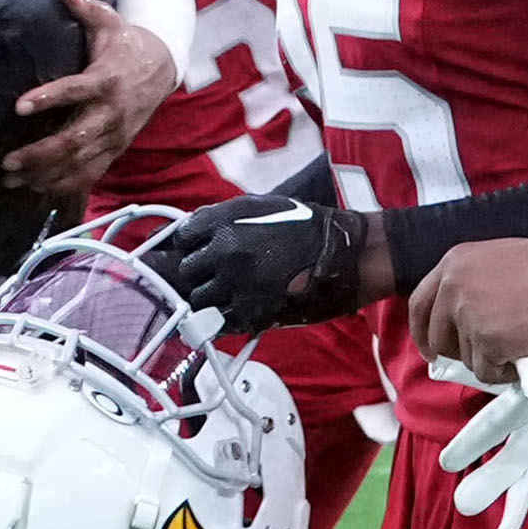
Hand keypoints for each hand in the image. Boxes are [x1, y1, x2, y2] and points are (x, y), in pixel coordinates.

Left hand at [5, 0, 176, 210]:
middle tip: (6, 161)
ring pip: (79, 163)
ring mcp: (115, 136)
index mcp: (107, 79)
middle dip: (39, 153)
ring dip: (44, 174)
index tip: (18, 106)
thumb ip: (88, 8)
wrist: (164, 68)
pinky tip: (36, 189)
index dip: (48, 98)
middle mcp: (112, 113)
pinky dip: (63, 184)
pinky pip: (90, 173)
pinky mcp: (116, 149)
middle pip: (75, 139)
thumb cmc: (127, 43)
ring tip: (11, 179)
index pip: (76, 90)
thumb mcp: (111, 22)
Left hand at [140, 180, 368, 335]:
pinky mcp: (251, 312)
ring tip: (232, 295)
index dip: (190, 247)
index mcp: (225, 221)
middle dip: (200, 274)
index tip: (199, 252)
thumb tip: (190, 230)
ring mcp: (236, 283)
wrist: (344, 253)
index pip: (182, 238)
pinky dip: (224, 321)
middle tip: (219, 276)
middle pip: (187, 271)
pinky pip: (220, 323)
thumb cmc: (305, 227)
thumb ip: (221, 216)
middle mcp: (225, 250)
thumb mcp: (260, 205)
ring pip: (199, 300)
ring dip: (210, 300)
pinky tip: (238, 312)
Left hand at [405, 232, 527, 376]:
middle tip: (482, 357)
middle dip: (456, 353)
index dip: (422, 331)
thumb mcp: (497, 259)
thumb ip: (471, 282)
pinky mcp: (489, 341)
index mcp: (453, 263)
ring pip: (466, 358)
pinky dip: (505, 373)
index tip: (430, 350)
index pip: (419, 304)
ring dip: (491, 360)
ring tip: (519, 347)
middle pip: (438, 337)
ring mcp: (469, 315)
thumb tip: (460, 320)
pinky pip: (487, 371)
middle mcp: (454, 288)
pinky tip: (524, 359)